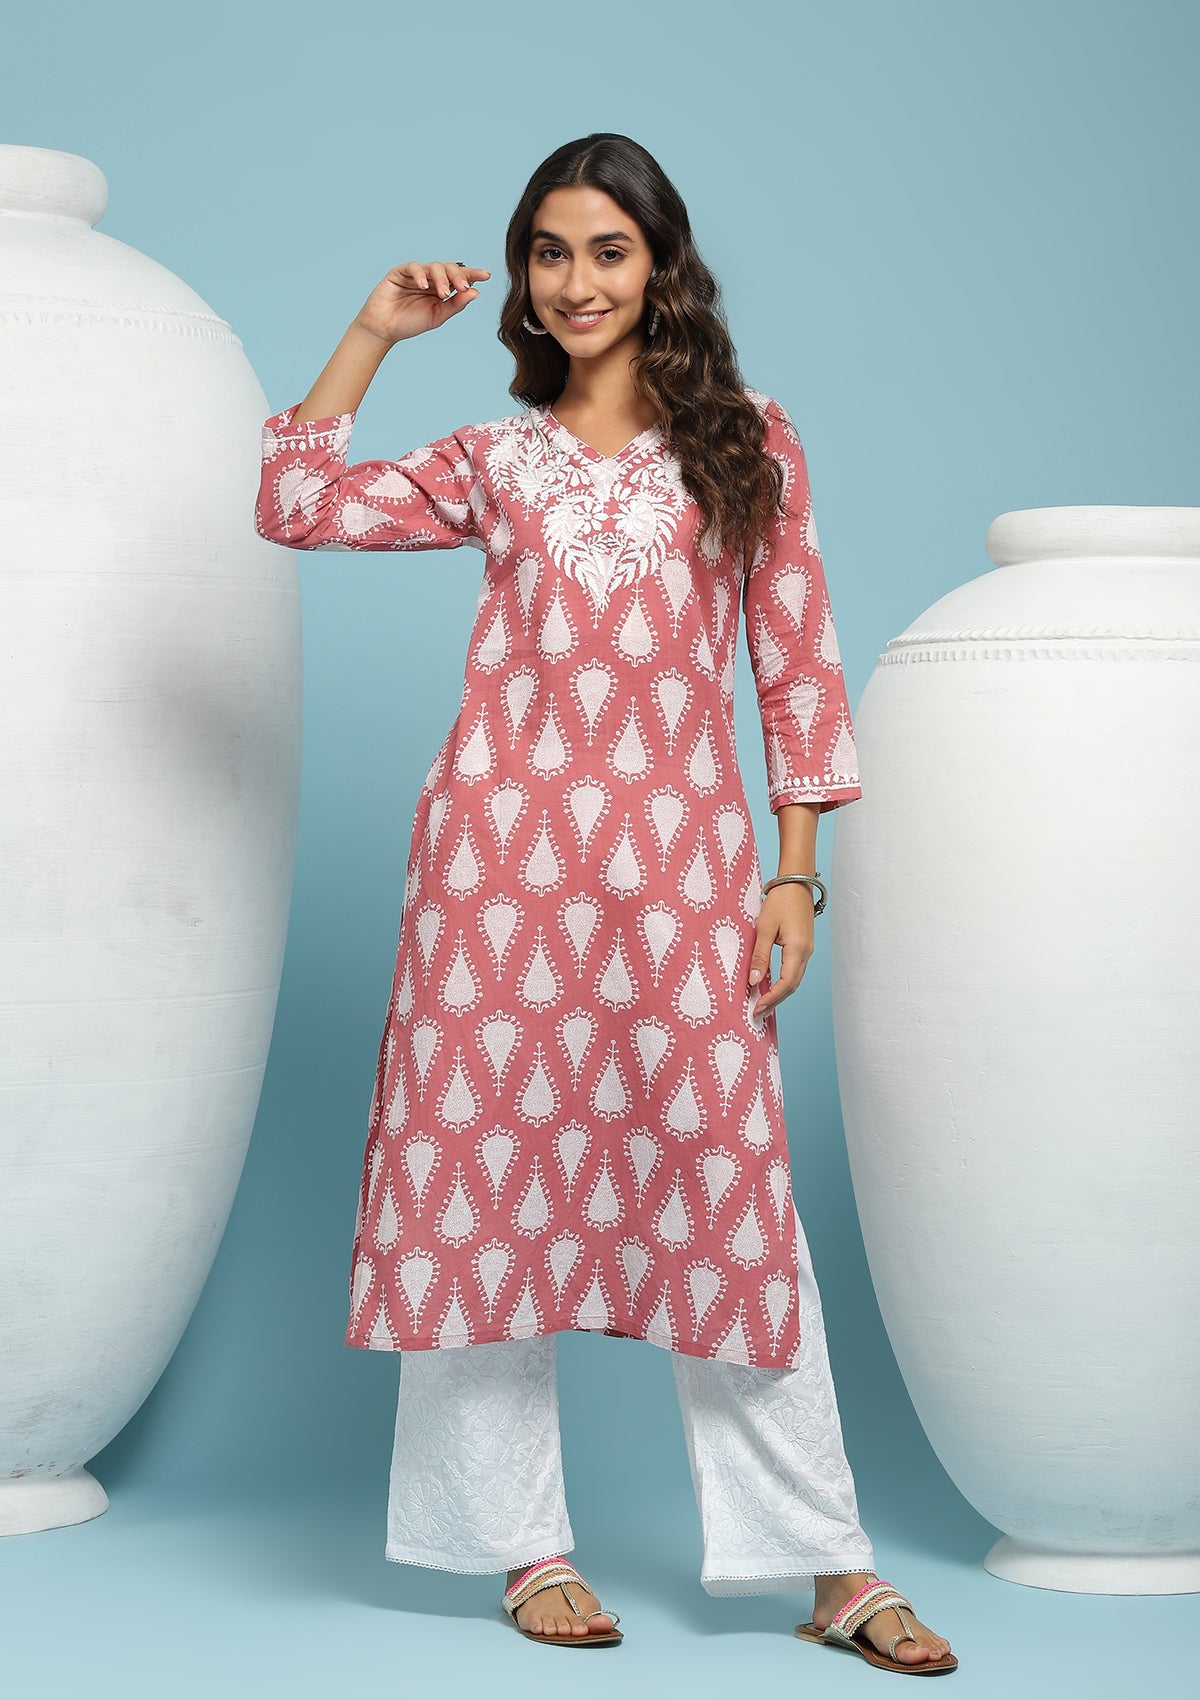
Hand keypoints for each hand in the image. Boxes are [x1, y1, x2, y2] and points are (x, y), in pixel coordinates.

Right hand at [354, 261, 490, 345]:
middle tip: (463, 287)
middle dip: (458, 276)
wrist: (384, 330)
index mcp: (441, 289)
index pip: (460, 277)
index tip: (487, 275)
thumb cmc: (410, 323)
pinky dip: (420, 274)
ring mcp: (416, 274)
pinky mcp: (400, 272)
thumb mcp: (437, 316)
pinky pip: (413, 267)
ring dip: (441, 278)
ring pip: (434, 267)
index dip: (473, 274)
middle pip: (449, 268)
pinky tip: (424, 285)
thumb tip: (475, 292)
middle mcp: (430, 279)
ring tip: (443, 293)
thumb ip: (455, 305)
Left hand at [747, 885, 814, 1015]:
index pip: (786, 984)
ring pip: (794, 980)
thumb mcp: (765, 927)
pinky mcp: (804, 946)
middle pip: (792, 986)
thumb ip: (760, 955)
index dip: (771, 998)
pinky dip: (784, 983)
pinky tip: (771, 986)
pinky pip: (794, 971)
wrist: (797, 882)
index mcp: (798, 949)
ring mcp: (807, 950)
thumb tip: (754, 981)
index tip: (756, 1008)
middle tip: (757, 1014)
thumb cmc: (780, 901)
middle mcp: (806, 953)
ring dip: (779, 994)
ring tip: (762, 1005)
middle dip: (775, 1001)